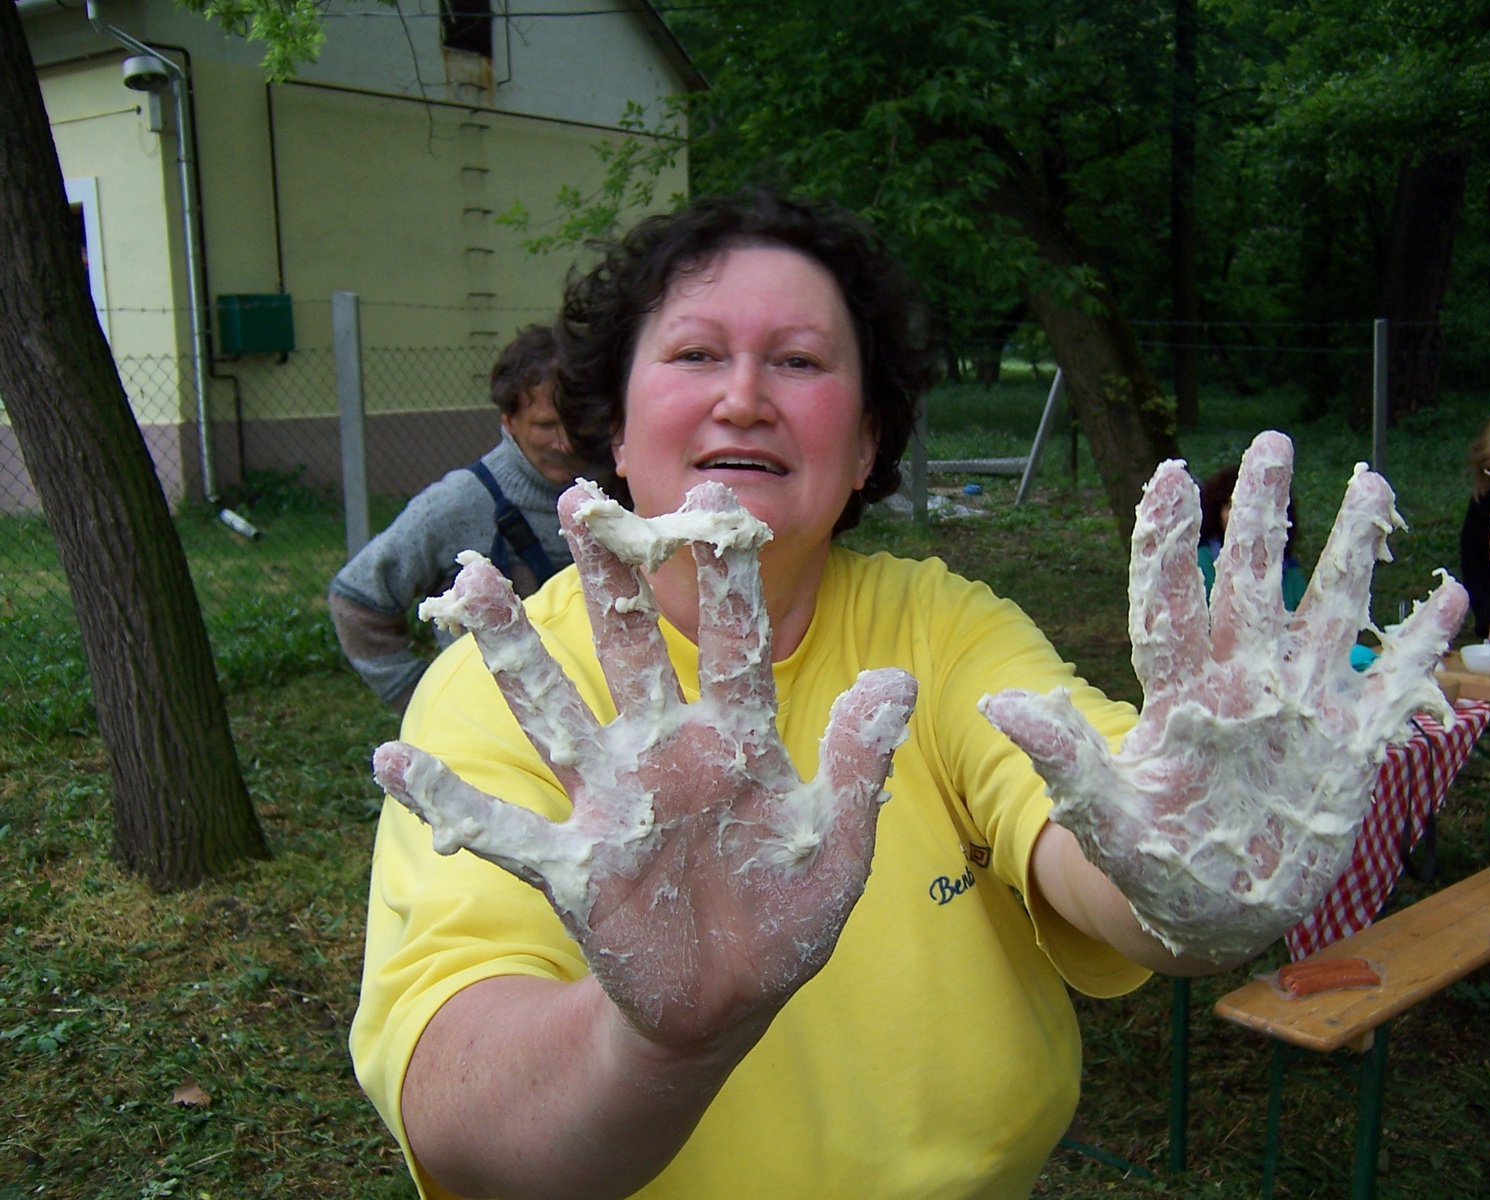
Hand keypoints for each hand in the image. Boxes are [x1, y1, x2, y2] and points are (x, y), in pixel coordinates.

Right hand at [373, 480, 916, 1046]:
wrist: (730, 1002)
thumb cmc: (785, 919)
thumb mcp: (837, 844)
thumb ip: (858, 764)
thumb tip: (897, 678)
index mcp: (735, 742)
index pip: (728, 642)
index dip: (723, 576)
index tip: (720, 502)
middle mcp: (664, 753)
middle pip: (630, 648)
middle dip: (608, 577)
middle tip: (582, 500)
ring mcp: (611, 803)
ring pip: (555, 711)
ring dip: (511, 651)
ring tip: (469, 579)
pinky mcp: (573, 865)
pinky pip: (501, 829)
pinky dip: (448, 801)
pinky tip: (391, 761)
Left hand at [982, 432, 1467, 962]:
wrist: (1213, 913)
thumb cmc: (1152, 864)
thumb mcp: (1104, 819)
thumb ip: (1065, 761)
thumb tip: (995, 704)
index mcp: (1181, 695)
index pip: (1170, 602)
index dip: (1167, 542)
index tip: (1168, 475)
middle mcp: (1242, 684)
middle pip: (1250, 582)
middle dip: (1260, 514)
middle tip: (1271, 442)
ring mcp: (1300, 710)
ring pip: (1328, 610)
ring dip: (1350, 550)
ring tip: (1368, 481)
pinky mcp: (1349, 747)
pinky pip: (1393, 685)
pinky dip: (1422, 646)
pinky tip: (1450, 597)